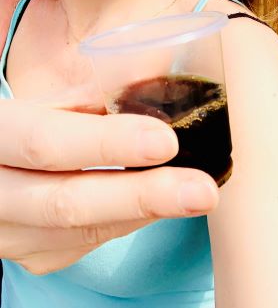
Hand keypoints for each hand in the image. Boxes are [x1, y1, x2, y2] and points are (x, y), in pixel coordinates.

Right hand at [0, 99, 218, 274]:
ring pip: (79, 232)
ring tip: (196, 195)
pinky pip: (83, 244)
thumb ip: (79, 94)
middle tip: (202, 189)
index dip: (106, 144)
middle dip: (141, 196)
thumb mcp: (34, 97)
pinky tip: (159, 204)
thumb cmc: (17, 122)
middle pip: (66, 203)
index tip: (165, 140)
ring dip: (143, 214)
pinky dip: (127, 223)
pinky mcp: (30, 253)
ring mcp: (8, 232)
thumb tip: (150, 81)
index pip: (46, 143)